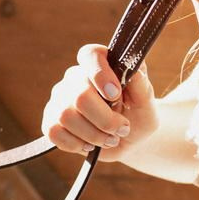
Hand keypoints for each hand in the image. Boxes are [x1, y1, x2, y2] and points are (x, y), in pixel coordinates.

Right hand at [41, 45, 158, 159]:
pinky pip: (54, 132)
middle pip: (80, 95)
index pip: (90, 55)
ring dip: (94, 135)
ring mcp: (60, 99)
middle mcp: (75, 78)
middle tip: (122, 129)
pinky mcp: (51, 121)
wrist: (128, 141)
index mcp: (99, 65)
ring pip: (66, 116)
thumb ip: (142, 87)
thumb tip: (134, 72)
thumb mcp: (147, 104)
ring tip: (110, 139)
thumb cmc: (138, 117)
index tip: (116, 95)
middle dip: (105, 119)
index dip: (100, 74)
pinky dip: (77, 144)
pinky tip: (90, 145)